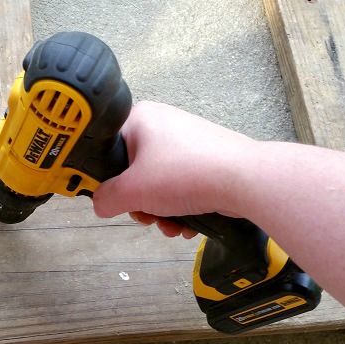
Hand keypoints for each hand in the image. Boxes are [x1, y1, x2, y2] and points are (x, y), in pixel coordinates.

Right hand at [92, 101, 253, 236]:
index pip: (108, 149)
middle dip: (140, 203)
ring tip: (170, 224)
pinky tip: (186, 223)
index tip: (112, 199)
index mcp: (139, 119)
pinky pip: (181, 186)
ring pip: (158, 184)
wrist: (244, 180)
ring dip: (160, 211)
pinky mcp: (204, 159)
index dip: (109, 180)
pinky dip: (180, 208)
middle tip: (146, 215)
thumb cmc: (189, 173)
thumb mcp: (133, 190)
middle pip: (134, 172)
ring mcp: (186, 142)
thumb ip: (106, 198)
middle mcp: (162, 125)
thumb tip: (100, 204)